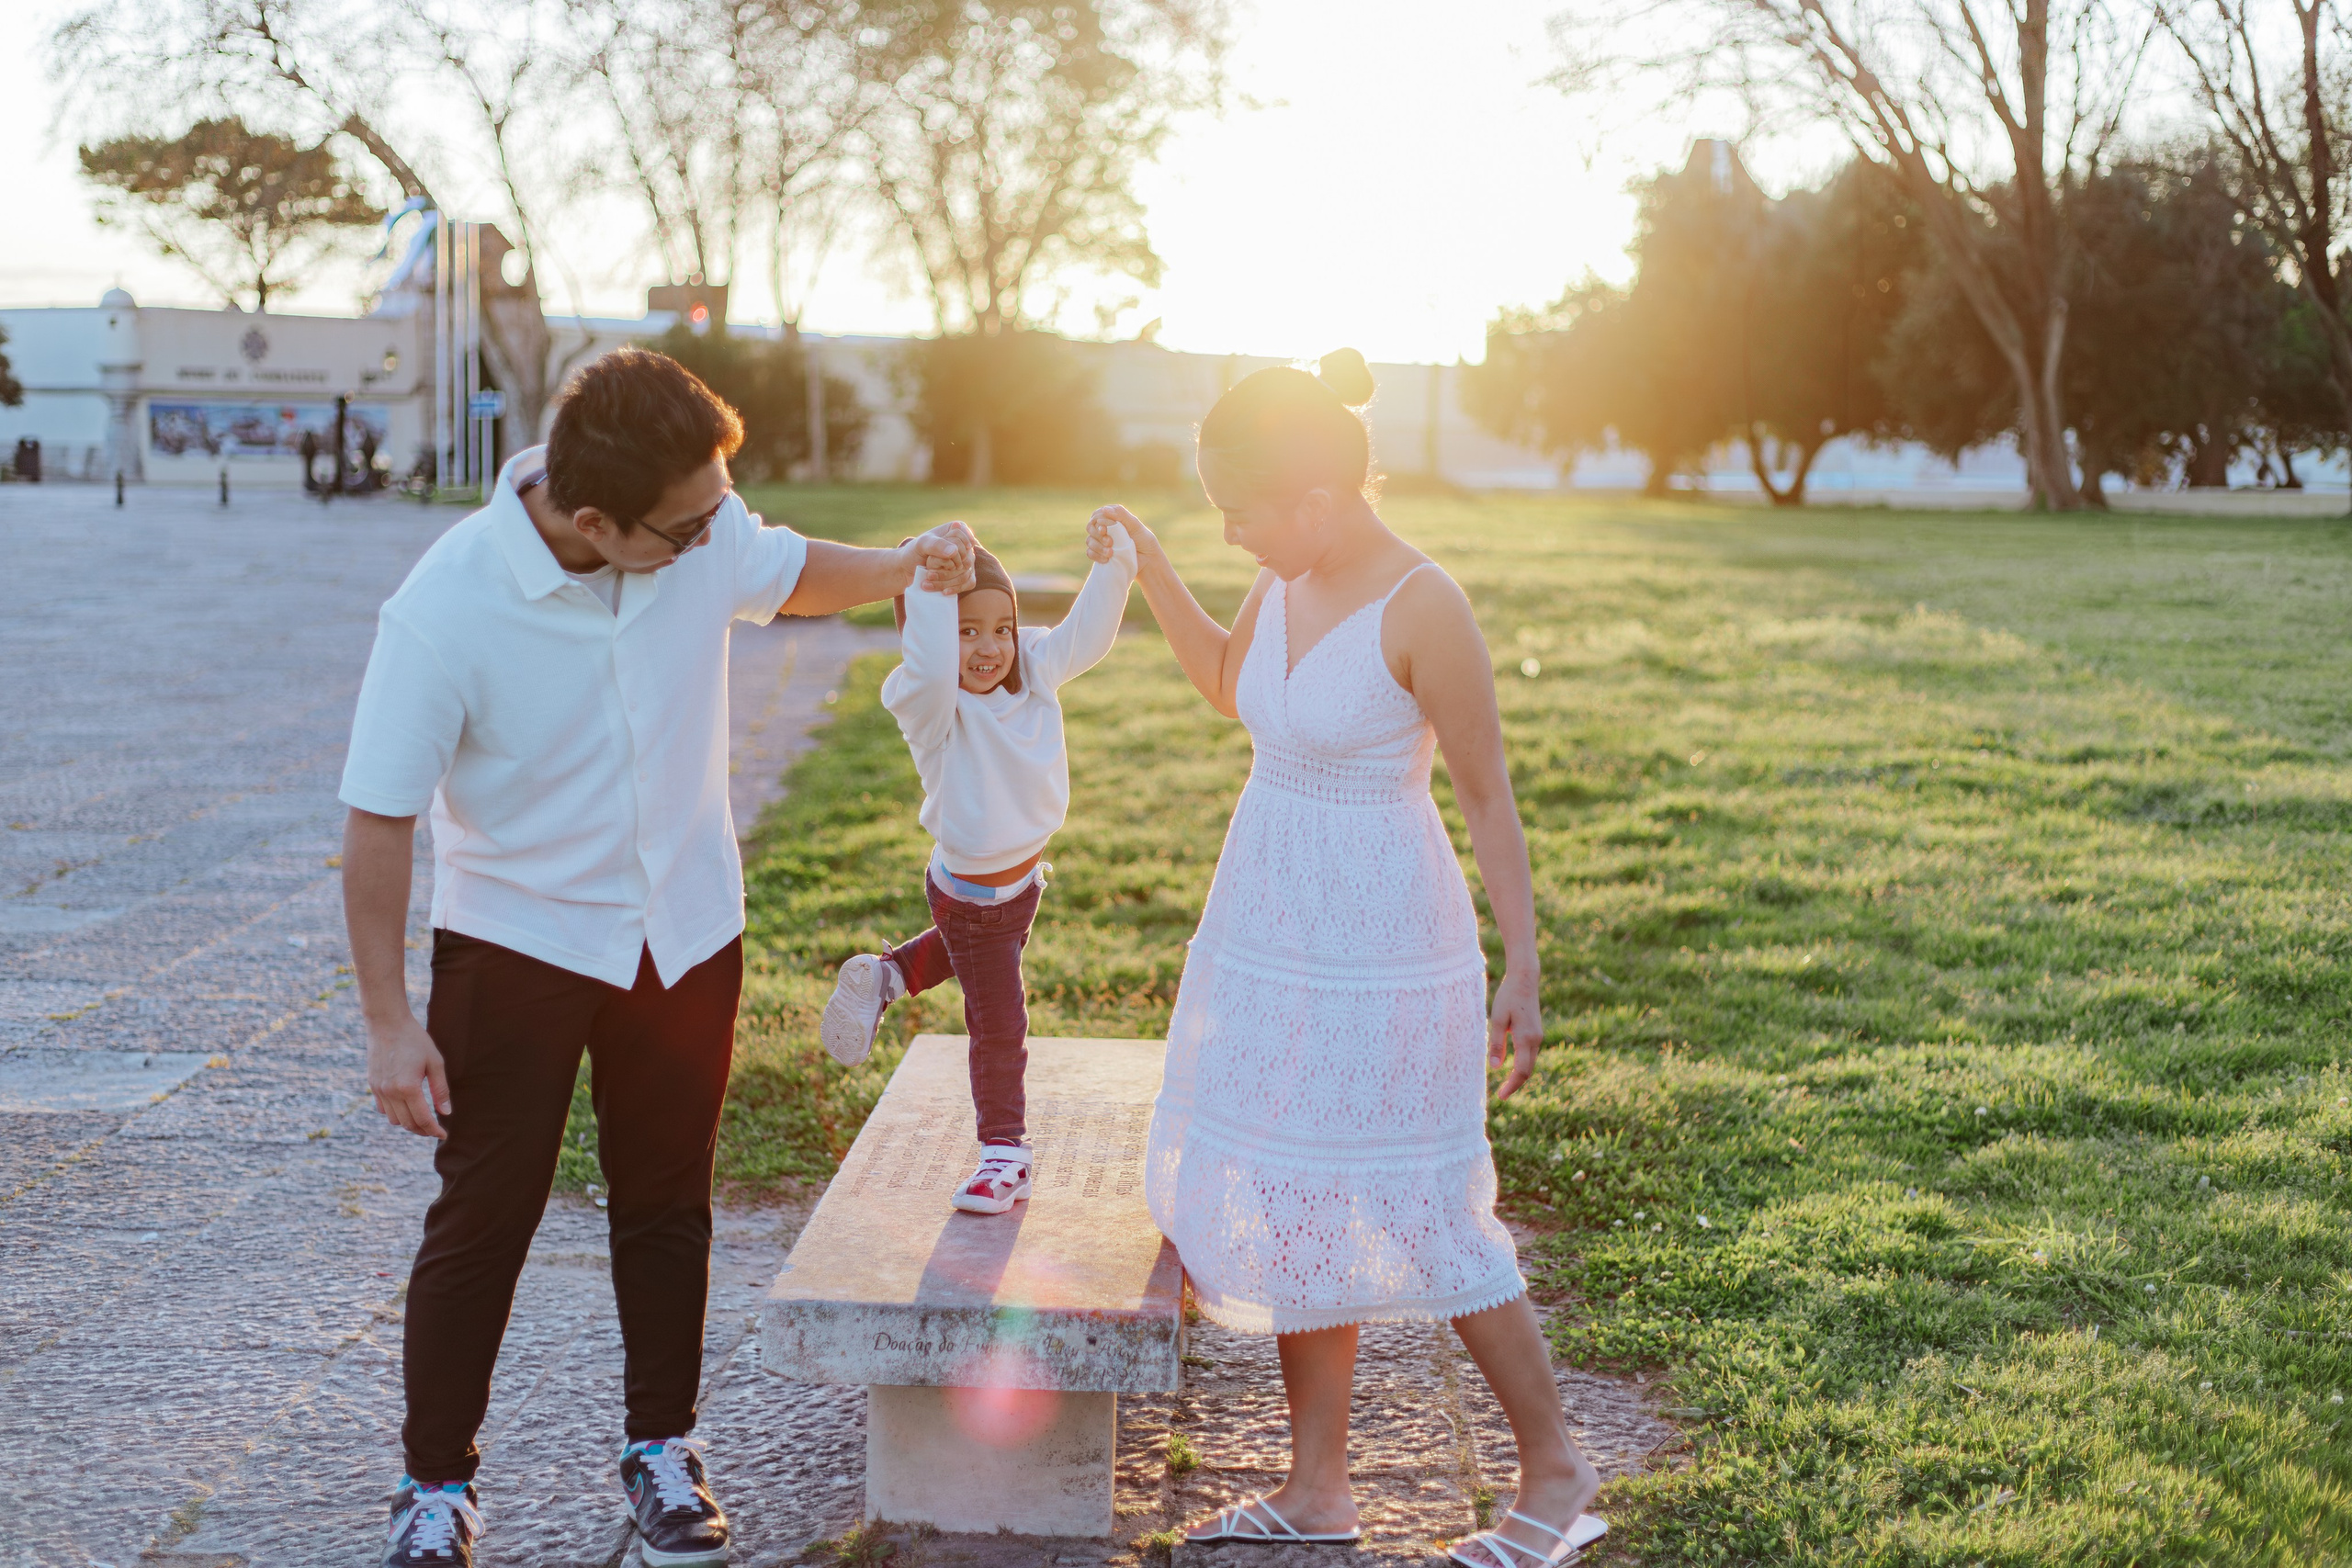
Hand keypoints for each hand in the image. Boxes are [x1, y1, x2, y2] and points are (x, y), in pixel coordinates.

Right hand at [367, 1008, 451, 1137]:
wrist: (387, 1024)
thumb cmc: (415, 1040)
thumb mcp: (435, 1062)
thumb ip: (440, 1090)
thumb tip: (446, 1113)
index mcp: (408, 1088)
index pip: (423, 1119)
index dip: (434, 1130)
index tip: (443, 1135)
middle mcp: (391, 1092)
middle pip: (408, 1124)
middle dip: (423, 1130)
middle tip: (435, 1130)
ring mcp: (379, 1090)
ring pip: (394, 1120)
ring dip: (408, 1124)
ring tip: (422, 1119)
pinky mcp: (372, 1085)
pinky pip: (383, 1109)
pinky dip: (395, 1114)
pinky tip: (406, 1108)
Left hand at [911, 520, 976, 592]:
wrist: (908, 569)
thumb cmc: (914, 552)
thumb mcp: (922, 545)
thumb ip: (936, 545)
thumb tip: (955, 552)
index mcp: (955, 531)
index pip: (964, 536)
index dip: (954, 547)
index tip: (939, 557)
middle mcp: (964, 545)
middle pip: (967, 557)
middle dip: (948, 569)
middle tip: (928, 574)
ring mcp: (966, 561)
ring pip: (966, 572)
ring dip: (947, 580)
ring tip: (928, 583)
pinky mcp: (965, 575)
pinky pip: (968, 583)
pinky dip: (956, 588)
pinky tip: (944, 592)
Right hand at [1090, 505, 1152, 565]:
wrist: (1148, 560)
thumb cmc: (1144, 540)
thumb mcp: (1135, 525)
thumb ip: (1121, 515)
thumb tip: (1104, 509)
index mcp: (1112, 518)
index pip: (1097, 515)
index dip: (1097, 522)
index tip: (1104, 530)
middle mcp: (1105, 528)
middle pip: (1090, 527)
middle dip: (1098, 536)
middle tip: (1110, 542)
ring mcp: (1102, 541)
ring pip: (1089, 541)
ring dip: (1098, 547)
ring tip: (1111, 553)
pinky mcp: (1101, 554)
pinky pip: (1090, 553)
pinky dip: (1096, 556)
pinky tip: (1106, 559)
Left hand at [1487, 967, 1543, 1100]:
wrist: (1525, 979)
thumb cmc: (1508, 997)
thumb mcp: (1498, 1019)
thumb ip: (1497, 1043)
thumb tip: (1496, 1068)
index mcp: (1526, 1038)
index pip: (1521, 1071)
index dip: (1512, 1086)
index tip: (1501, 1096)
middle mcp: (1536, 1040)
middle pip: (1528, 1070)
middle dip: (1516, 1084)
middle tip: (1502, 1095)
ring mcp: (1538, 1036)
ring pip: (1530, 1063)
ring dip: (1519, 1075)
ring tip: (1506, 1086)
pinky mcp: (1536, 1032)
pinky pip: (1530, 1054)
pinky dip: (1523, 1065)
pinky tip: (1512, 1068)